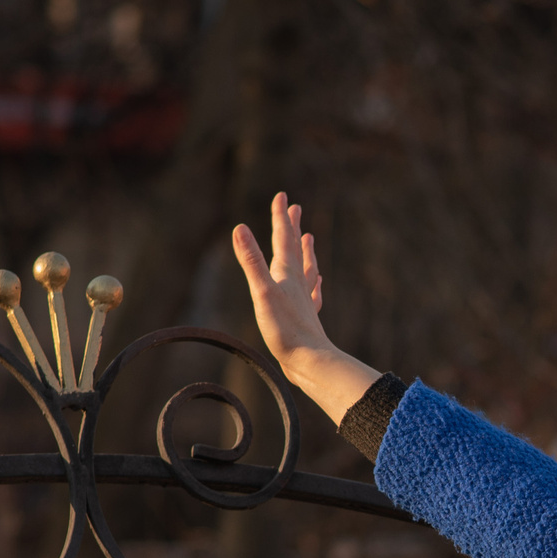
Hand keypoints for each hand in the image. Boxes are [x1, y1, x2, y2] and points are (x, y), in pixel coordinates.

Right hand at [232, 192, 378, 424]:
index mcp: (287, 274)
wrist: (310, 362)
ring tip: (309, 239)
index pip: (283, 238)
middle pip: (296, 249)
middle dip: (292, 227)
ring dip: (305, 252)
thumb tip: (239, 228)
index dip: (280, 217)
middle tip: (294, 207)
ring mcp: (304, 300)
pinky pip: (311, 294)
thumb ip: (251, 262)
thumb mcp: (262, 292)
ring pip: (306, 269)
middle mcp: (298, 284)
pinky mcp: (306, 318)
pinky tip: (317, 282)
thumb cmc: (286, 329)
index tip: (282, 195)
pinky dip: (313, 283)